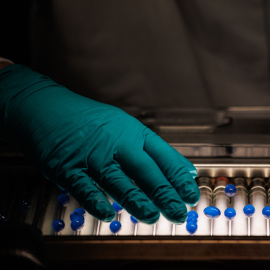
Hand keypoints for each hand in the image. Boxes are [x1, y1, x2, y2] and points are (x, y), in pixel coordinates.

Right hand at [0, 65, 199, 223]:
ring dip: (137, 201)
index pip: (162, 155)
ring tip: (153, 216)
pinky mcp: (67, 166)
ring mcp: (91, 155)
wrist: (44, 107)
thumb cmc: (87, 120)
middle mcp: (115, 143)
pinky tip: (107, 214)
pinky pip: (84, 187)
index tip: (190, 192)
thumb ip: (152, 148)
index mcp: (131, 132)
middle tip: (179, 211)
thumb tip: (182, 167)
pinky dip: (96, 201)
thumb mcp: (123, 126)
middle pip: (145, 170)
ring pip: (118, 181)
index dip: (177, 175)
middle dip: (164, 193)